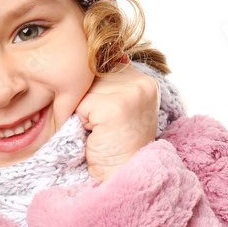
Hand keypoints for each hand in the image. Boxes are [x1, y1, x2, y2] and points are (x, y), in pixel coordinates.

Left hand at [75, 59, 159, 183]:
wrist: (122, 175)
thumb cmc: (118, 145)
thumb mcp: (121, 107)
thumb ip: (114, 81)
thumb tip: (102, 52)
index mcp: (146, 81)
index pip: (106, 67)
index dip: (99, 92)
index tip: (110, 115)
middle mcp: (142, 83)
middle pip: (94, 76)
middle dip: (91, 100)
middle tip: (106, 125)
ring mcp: (130, 94)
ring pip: (85, 89)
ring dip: (85, 110)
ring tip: (102, 129)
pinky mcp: (114, 107)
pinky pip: (81, 104)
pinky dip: (82, 121)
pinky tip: (98, 133)